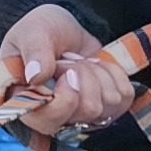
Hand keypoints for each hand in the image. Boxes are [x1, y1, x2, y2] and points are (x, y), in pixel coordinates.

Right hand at [0, 3, 132, 139]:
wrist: (62, 31)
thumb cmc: (40, 32)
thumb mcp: (31, 32)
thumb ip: (33, 51)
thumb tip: (36, 77)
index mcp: (26, 105)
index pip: (50, 119)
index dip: (65, 95)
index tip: (63, 66)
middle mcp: (55, 118)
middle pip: (89, 109)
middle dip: (84, 74)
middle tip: (68, 60)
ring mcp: (83, 117)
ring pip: (109, 102)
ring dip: (97, 73)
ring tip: (79, 62)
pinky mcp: (107, 109)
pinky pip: (124, 95)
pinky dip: (114, 74)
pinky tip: (95, 67)